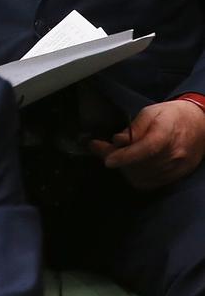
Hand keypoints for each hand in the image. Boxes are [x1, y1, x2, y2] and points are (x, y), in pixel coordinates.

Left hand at [90, 100, 204, 189]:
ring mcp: (176, 169)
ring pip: (143, 178)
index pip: (145, 150)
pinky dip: (136, 177)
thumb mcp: (151, 111)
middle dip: (117, 160)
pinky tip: (129, 166)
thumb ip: (134, 127)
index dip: (124, 157)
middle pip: (140, 166)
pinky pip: (151, 184)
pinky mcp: (176, 177)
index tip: (107, 159)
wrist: (199, 125)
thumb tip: (117, 141)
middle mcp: (173, 155)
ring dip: (124, 169)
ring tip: (115, 156)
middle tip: (101, 150)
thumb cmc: (172, 115)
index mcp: (166, 134)